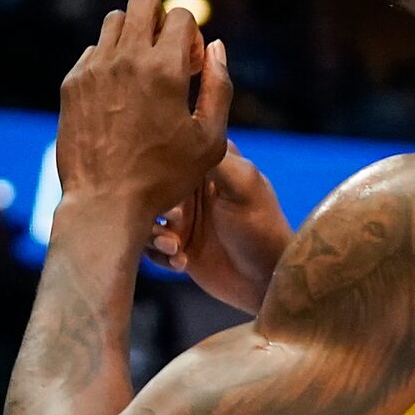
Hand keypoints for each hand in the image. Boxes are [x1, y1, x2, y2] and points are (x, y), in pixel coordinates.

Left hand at [57, 0, 231, 219]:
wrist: (105, 203)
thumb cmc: (164, 177)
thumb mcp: (210, 139)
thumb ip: (220, 87)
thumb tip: (215, 47)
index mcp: (165, 69)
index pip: (181, 15)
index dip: (191, 37)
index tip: (190, 68)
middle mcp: (127, 59)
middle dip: (160, 18)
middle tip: (165, 55)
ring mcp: (94, 68)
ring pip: (115, 20)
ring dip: (133, 36)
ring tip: (141, 73)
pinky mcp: (72, 83)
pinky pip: (93, 51)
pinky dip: (109, 62)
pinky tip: (117, 97)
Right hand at [146, 143, 293, 314]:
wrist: (268, 281)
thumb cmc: (262, 227)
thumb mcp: (243, 185)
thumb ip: (215, 158)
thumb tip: (184, 133)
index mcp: (210, 166)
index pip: (174, 149)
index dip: (161, 160)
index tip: (160, 177)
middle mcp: (193, 190)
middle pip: (150, 186)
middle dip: (152, 204)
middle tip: (173, 219)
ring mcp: (184, 219)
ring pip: (145, 218)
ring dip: (154, 234)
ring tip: (176, 247)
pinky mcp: (178, 248)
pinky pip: (150, 247)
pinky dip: (160, 255)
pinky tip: (182, 262)